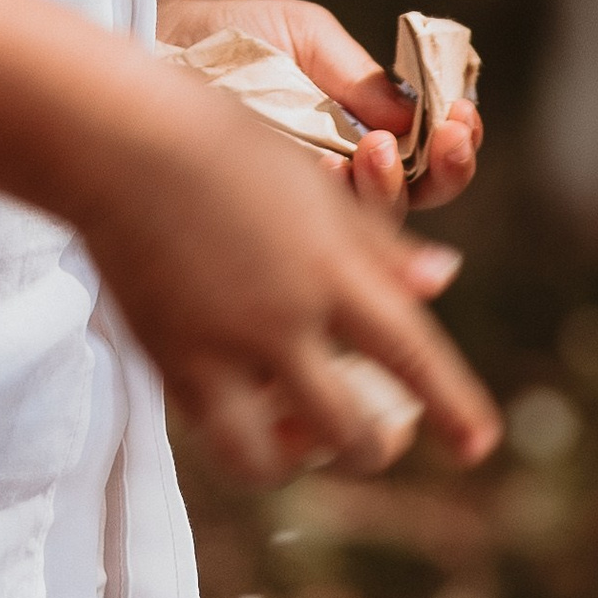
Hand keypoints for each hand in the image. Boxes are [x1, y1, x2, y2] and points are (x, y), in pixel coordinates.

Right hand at [79, 64, 497, 486]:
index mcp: (329, 264)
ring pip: (287, 456)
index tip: (479, 446)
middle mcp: (285, 316)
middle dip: (376, 445)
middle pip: (355, 429)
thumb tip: (441, 278)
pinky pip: (225, 442)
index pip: (411, 353)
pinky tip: (254, 419)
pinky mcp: (174, 364)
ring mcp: (226, 347)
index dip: (452, 406)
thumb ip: (376, 241)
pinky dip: (250, 447)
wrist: (118, 140)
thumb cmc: (220, 141)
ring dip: (309, 457)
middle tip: (380, 437)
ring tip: (311, 435)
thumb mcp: (310, 182)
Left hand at [155, 0, 482, 215]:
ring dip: (390, 189)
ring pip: (376, 230)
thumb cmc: (233, 36)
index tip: (462, 115)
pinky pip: (316, 238)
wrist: (155, 46)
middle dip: (445, 172)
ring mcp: (309, 210)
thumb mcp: (306, 36)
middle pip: (420, 201)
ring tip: (373, 148)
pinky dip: (330, 206)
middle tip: (444, 138)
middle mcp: (345, 178)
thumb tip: (415, 117)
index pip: (429, 155)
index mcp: (363, 131)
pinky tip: (325, 172)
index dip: (456, 143)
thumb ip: (360, 74)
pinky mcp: (269, 228)